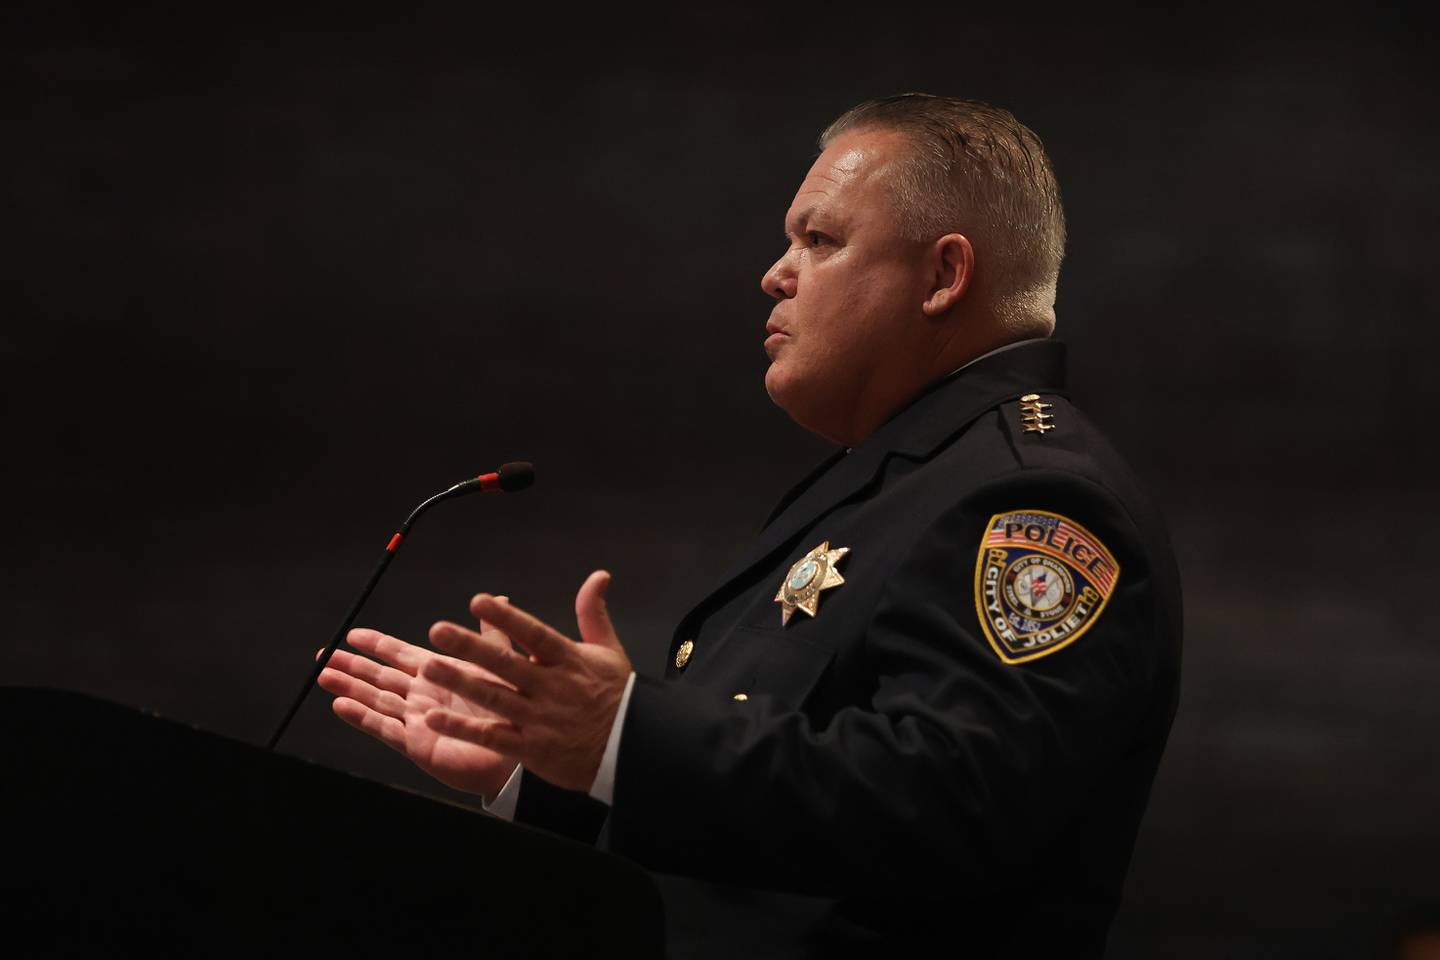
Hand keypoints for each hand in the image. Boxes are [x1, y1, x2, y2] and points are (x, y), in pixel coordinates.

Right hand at [316, 620, 520, 800]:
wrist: (518, 751)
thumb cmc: (512, 710)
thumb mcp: (499, 665)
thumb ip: (491, 636)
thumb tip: (497, 600)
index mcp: (440, 673)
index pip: (400, 654)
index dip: (376, 644)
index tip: (352, 633)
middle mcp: (423, 694)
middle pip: (378, 676)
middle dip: (351, 665)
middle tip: (322, 654)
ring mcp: (416, 719)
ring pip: (375, 699)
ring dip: (348, 687)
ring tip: (323, 675)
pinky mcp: (416, 743)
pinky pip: (383, 726)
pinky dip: (361, 716)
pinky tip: (340, 706)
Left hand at [419, 570, 632, 792]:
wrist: (630, 751)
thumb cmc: (616, 697)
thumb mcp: (609, 651)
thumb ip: (594, 613)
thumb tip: (599, 576)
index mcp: (569, 661)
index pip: (534, 634)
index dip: (507, 618)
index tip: (479, 601)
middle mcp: (551, 688)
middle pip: (506, 663)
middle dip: (470, 646)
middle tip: (438, 630)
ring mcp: (540, 719)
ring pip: (494, 698)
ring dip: (460, 682)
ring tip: (429, 667)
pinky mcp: (532, 749)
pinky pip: (492, 737)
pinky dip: (464, 729)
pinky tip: (435, 718)